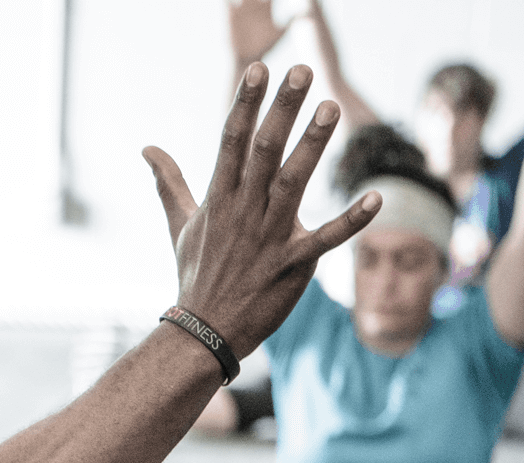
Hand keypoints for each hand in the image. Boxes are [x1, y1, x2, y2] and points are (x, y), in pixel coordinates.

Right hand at [143, 64, 378, 357]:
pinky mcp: (291, 265)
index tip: (260, 70)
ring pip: (292, 183)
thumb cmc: (195, 275)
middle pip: (263, 151)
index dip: (246, 104)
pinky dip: (351, 221)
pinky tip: (376, 197)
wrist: (204, 331)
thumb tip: (147, 149)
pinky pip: (325, 239)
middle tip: (300, 72)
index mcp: (219, 199)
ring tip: (330, 108)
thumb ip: (168, 182)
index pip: (232, 141)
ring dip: (313, 145)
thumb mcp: (179, 225)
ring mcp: (267, 238)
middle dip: (282, 110)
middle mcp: (242, 212)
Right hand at [228, 0, 289, 65]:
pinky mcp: (232, 14)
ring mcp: (243, 9)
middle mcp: (254, 6)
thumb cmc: (264, 46)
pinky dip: (227, 0)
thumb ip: (290, 21)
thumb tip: (304, 13)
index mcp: (266, 8)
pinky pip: (229, 3)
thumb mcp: (278, 33)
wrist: (247, 56)